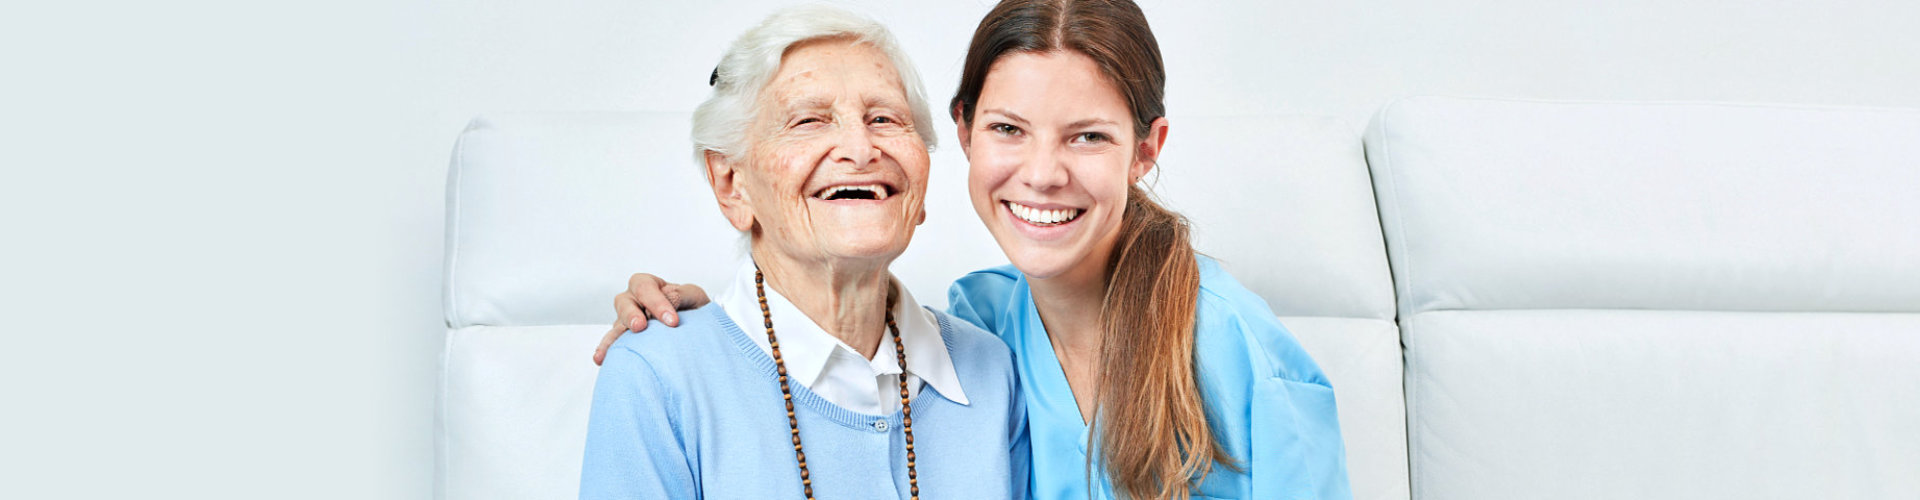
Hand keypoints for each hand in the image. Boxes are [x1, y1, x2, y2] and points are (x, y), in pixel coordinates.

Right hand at [593, 273, 710, 364]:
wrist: (694, 326)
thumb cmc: (691, 307)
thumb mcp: (692, 296)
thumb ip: (682, 294)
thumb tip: (669, 299)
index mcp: (648, 285)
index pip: (646, 288)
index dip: (657, 303)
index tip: (672, 321)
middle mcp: (632, 300)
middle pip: (624, 303)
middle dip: (631, 315)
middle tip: (640, 327)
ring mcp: (625, 320)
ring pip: (616, 324)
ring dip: (614, 336)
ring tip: (609, 350)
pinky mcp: (624, 338)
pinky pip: (613, 343)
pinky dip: (607, 350)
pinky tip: (601, 360)